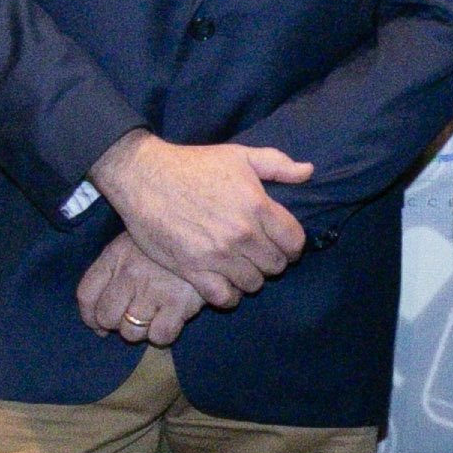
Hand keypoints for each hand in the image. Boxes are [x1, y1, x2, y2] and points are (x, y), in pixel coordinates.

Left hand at [76, 236, 196, 346]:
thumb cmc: (170, 242)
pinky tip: (170, 320)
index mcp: (115, 255)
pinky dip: (162, 334)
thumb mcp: (136, 241)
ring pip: (130, 332)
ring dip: (140, 331)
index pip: (86, 295)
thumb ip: (113, 271)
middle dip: (115, 324)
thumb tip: (98, 321)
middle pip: (106, 317)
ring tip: (153, 316)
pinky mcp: (179, 304)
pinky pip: (159, 336)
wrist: (210, 235)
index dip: (89, 317)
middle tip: (132, 318)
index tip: (98, 325)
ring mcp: (153, 290)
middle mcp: (129, 273)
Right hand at [94, 131, 311, 306]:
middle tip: (259, 255)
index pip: (294, 241)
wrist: (143, 176)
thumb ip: (277, 164)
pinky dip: (229, 295)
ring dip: (251, 278)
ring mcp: (217, 254)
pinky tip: (225, 283)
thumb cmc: (192, 165)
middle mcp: (241, 233)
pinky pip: (224, 298)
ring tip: (241, 267)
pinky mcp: (193, 269)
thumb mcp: (239, 154)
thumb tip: (308, 171)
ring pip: (253, 284)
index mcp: (257, 205)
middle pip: (276, 265)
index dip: (293, 246)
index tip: (283, 244)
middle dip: (272, 261)